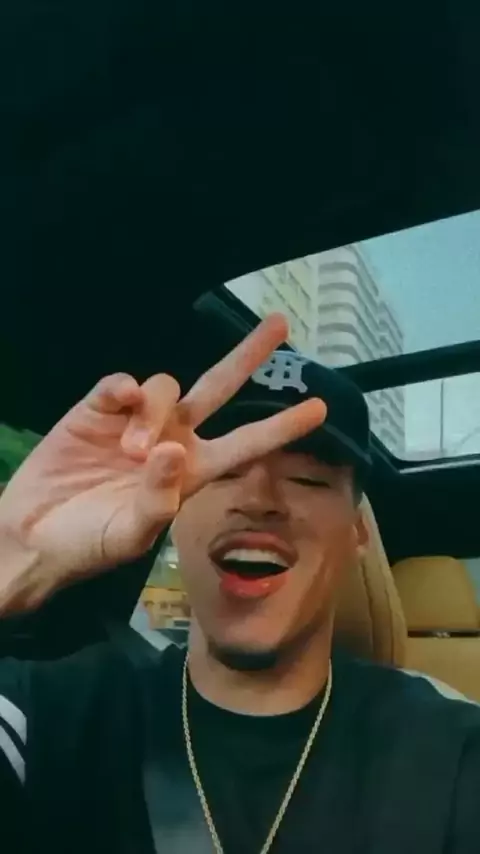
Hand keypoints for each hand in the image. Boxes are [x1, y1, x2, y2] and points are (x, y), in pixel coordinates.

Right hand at [0, 314, 325, 610]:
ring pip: (166, 387)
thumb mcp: (131, 534)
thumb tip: (174, 449)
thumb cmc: (90, 542)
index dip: (282, 426)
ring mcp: (136, 420)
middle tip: (280, 324)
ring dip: (154, 413)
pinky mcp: (99, 408)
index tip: (320, 408)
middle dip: (248, 355)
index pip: (246, 442)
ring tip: (130, 452)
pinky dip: (124, 389)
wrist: (34, 535)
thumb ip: (156, 499)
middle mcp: (173, 438)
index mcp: (193, 470)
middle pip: (218, 387)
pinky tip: (119, 403)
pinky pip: (121, 384)